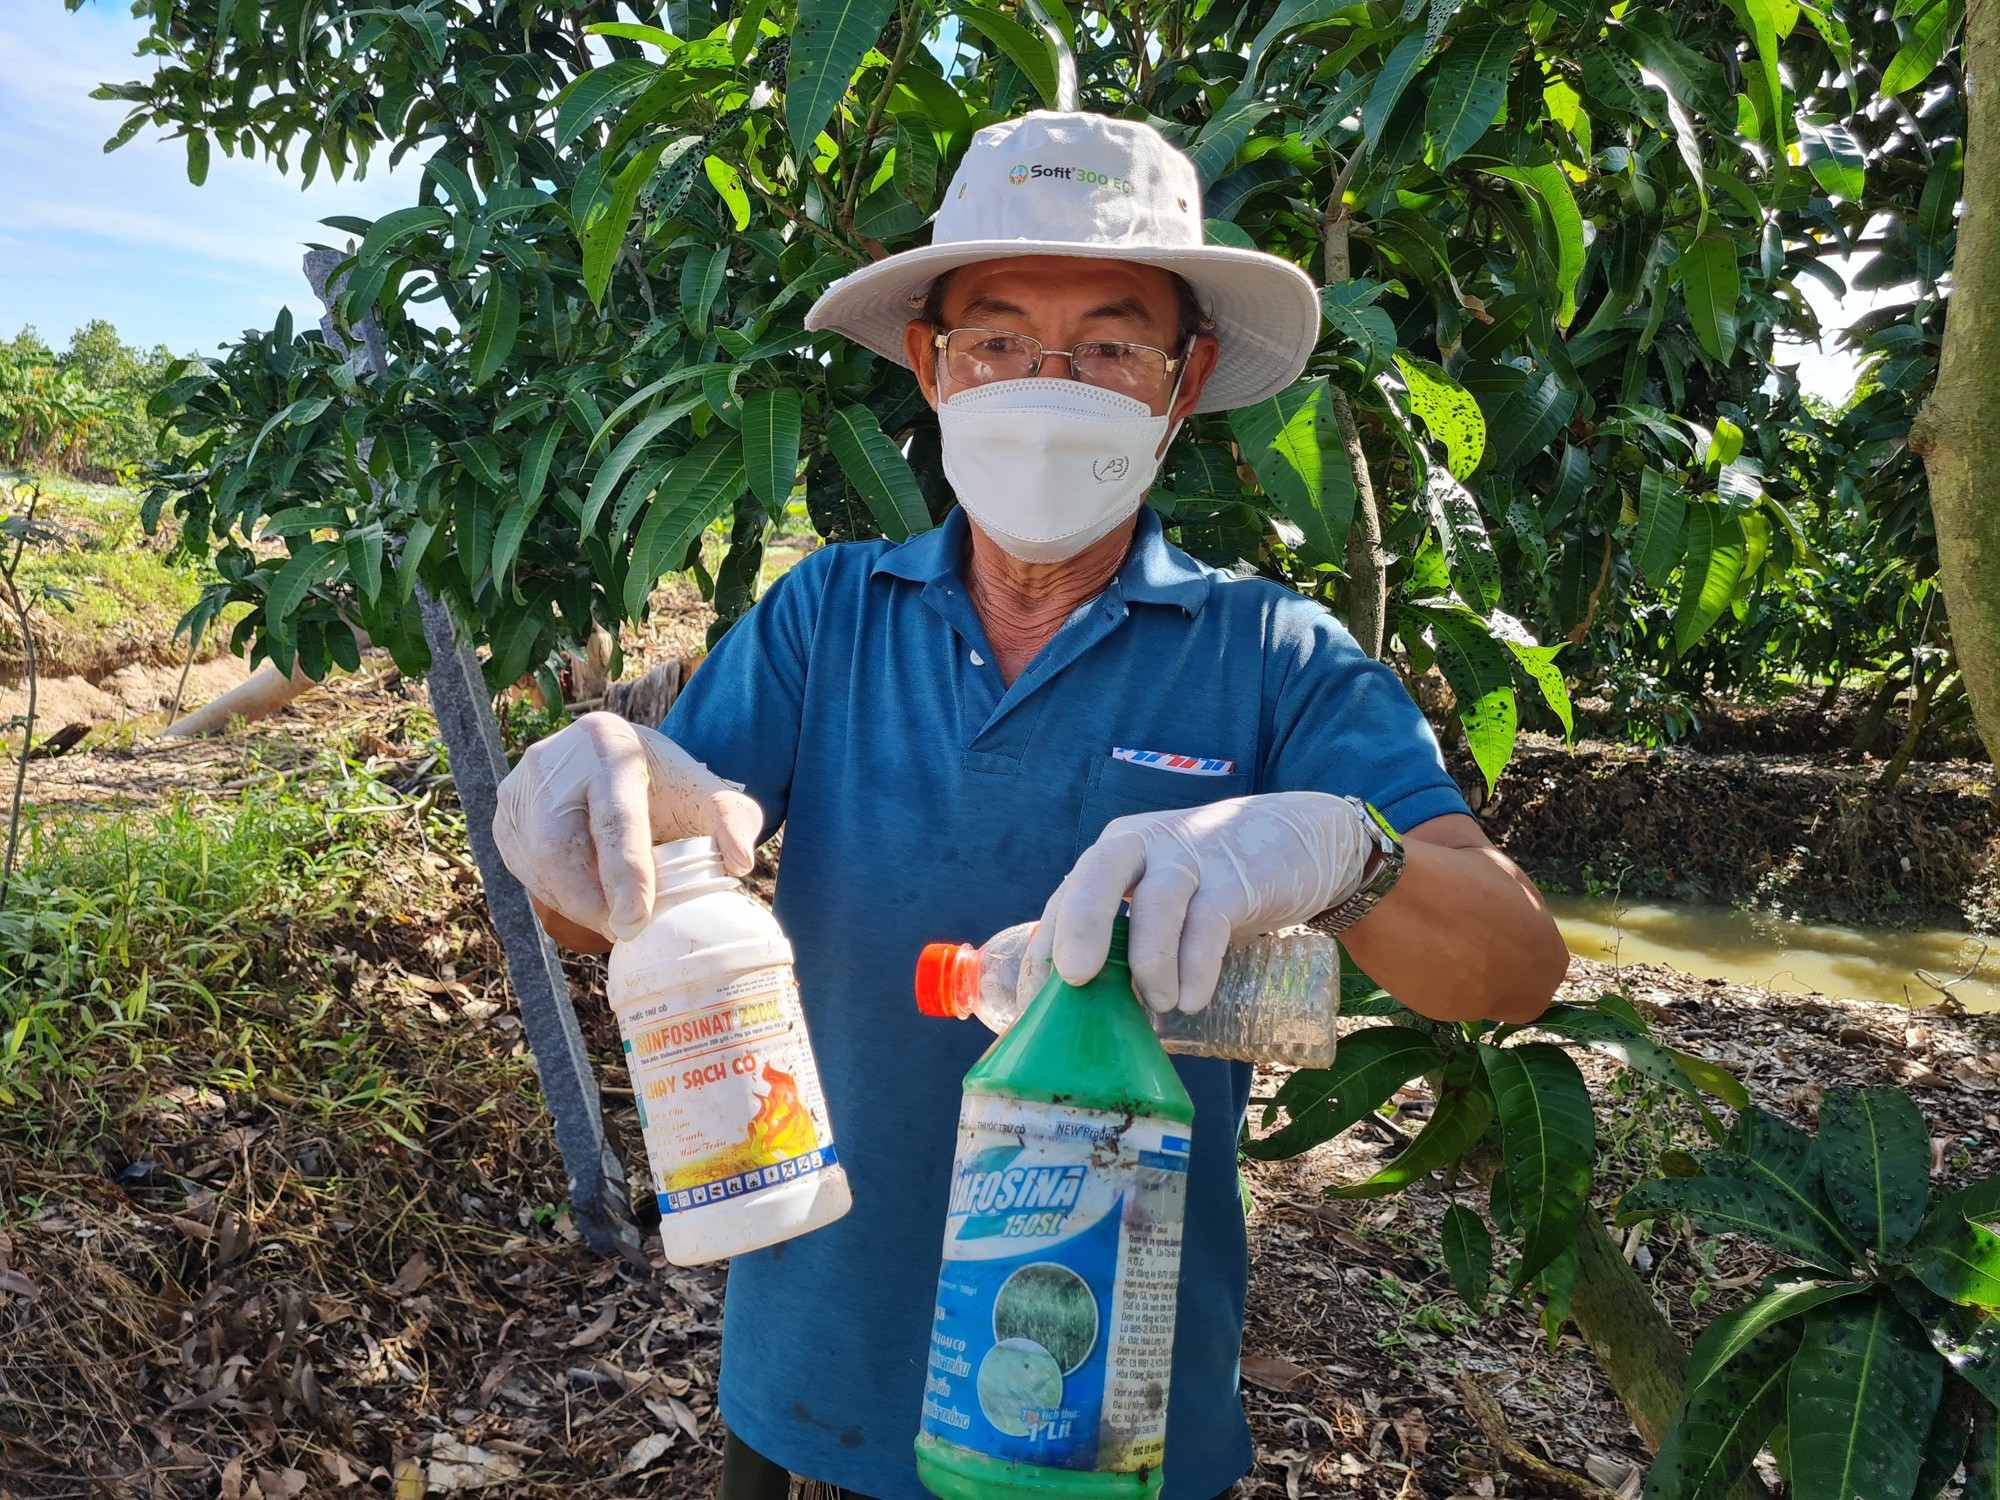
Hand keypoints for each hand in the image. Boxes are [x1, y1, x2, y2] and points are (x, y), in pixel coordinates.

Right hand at [493, 711, 763, 941]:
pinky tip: (584, 897)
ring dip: (573, 902)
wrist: (617, 762)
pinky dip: (554, 892)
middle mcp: (555, 758)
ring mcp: (521, 784)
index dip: (624, 873)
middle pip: (561, 845)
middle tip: (624, 932)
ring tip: (609, 917)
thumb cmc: (667, 787)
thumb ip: (735, 820)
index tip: (636, 920)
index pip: (615, 818)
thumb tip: (741, 861)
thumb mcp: (706, 794)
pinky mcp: (505, 811)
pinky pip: (522, 864)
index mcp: (610, 744)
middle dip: (591, 900)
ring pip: (536, 861)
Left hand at [1024, 792, 1375, 1013]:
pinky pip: (1210, 920)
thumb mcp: (1164, 904)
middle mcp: (1144, 847)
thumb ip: (1131, 948)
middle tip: (1074, 978)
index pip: (1066, 899)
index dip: (1045, 951)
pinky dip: (1197, 964)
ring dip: (1150, 960)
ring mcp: (1192, 857)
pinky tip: (1193, 1000)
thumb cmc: (1215, 887)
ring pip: (1158, 900)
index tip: (1035, 1008)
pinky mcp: (1237, 878)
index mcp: (1113, 855)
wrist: (1302, 841)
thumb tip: (1099, 1027)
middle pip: (1098, 875)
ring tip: (1158, 1005)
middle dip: (1079, 927)